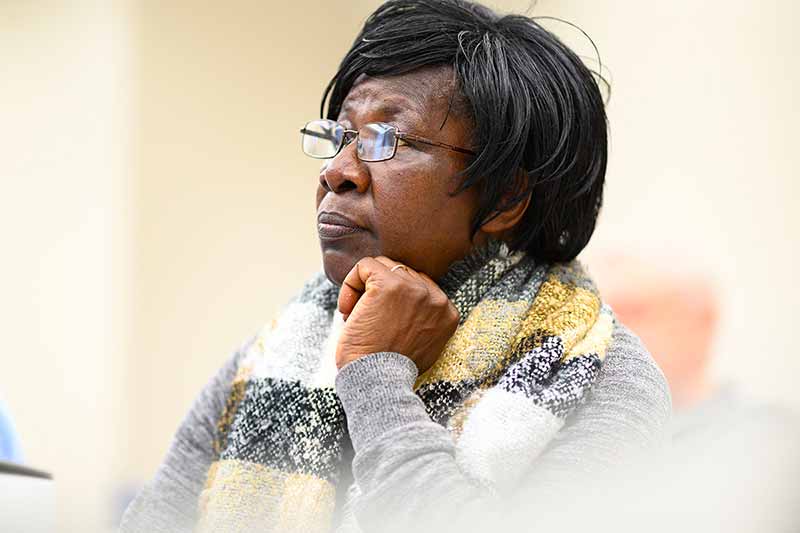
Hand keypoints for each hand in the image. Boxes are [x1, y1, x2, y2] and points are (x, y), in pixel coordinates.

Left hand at [336, 256, 459, 373]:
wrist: (377, 381)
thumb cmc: (391, 370)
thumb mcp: (422, 345)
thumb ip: (422, 321)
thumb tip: (403, 303)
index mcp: (448, 312)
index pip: (419, 285)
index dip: (394, 300)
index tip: (381, 323)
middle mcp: (436, 298)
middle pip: (402, 273)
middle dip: (378, 293)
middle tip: (366, 321)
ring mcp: (414, 289)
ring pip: (383, 266)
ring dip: (363, 289)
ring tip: (356, 316)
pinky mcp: (388, 285)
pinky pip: (364, 266)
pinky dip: (349, 284)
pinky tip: (347, 311)